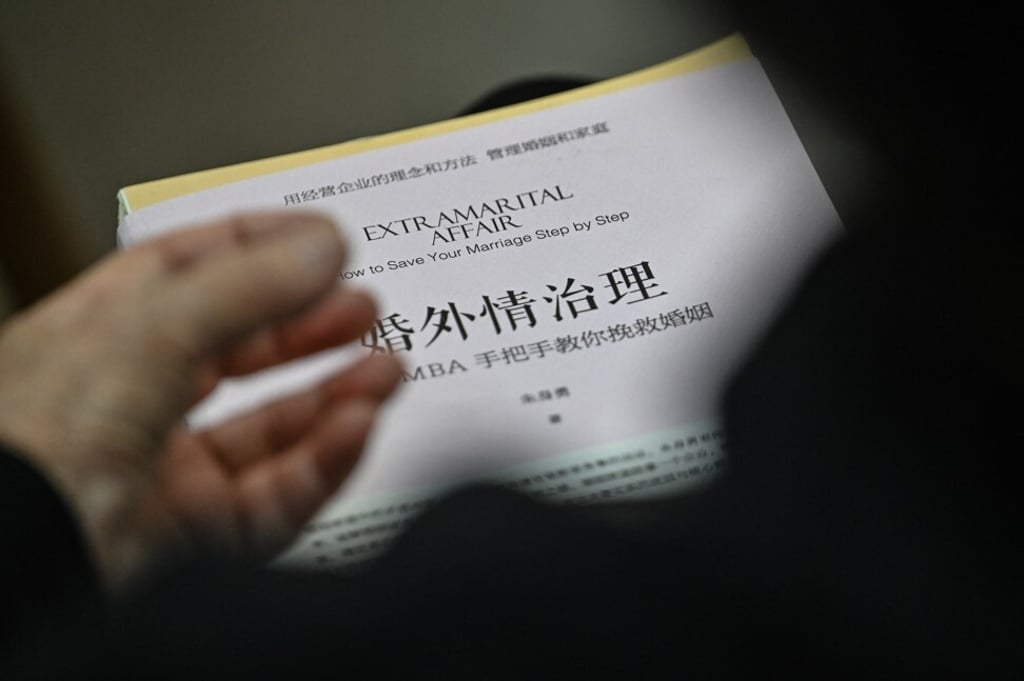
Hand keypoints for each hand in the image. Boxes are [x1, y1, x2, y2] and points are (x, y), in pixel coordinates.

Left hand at [0, 213, 401, 586]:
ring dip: (336, 396)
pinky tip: (358, 426)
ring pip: (271, 427)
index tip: (326, 239)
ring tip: (387, 370)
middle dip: (312, 325)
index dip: (262, 248)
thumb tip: (324, 244)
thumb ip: (248, 286)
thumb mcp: (149, 328)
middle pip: (242, 349)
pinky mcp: (198, 532)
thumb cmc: (31, 437)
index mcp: (101, 330)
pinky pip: (278, 493)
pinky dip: (326, 460)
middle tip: (367, 308)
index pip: (190, 270)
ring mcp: (166, 465)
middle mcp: (133, 394)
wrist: (13, 557)